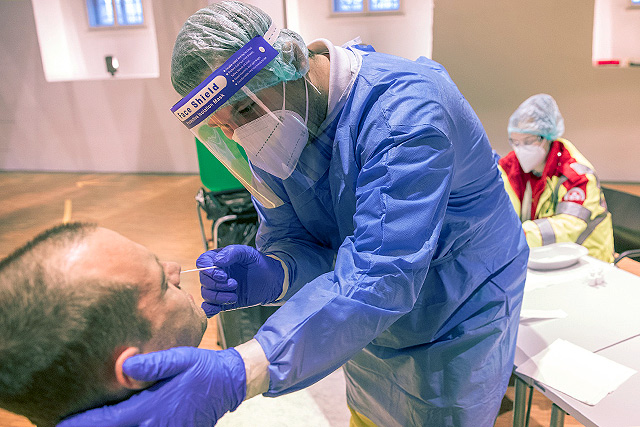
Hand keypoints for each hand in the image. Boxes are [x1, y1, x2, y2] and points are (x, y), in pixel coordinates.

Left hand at [57, 347, 245, 426]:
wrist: (229, 383)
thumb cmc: (202, 368)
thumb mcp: (180, 358)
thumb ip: (154, 364)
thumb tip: (126, 365)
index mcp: (152, 408)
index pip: (109, 421)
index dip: (83, 424)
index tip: (61, 423)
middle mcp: (156, 426)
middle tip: (68, 424)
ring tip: (88, 424)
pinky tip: (120, 423)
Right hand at [197, 245, 284, 316]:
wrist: (272, 281)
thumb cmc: (259, 264)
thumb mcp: (248, 253)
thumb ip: (233, 252)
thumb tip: (217, 261)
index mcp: (218, 259)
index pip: (202, 262)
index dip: (208, 270)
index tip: (223, 275)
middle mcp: (215, 273)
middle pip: (203, 280)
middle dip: (217, 284)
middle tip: (234, 284)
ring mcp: (218, 288)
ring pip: (206, 294)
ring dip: (219, 296)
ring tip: (234, 295)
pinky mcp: (222, 302)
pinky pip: (208, 307)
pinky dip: (209, 309)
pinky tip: (218, 308)